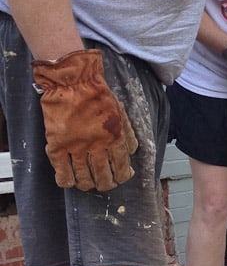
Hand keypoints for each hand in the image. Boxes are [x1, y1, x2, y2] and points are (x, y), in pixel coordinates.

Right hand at [31, 49, 137, 191]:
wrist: (72, 81)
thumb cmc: (97, 94)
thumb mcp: (121, 112)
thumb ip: (128, 134)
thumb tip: (131, 152)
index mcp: (115, 138)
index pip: (121, 167)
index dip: (123, 176)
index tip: (122, 177)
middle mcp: (96, 146)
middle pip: (103, 176)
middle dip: (106, 184)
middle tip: (105, 184)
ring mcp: (76, 147)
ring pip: (83, 177)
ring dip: (87, 184)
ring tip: (88, 184)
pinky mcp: (57, 145)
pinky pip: (62, 171)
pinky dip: (66, 180)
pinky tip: (69, 182)